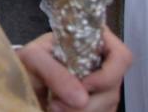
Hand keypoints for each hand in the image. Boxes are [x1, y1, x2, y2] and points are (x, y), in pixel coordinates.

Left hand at [16, 28, 132, 111]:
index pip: (121, 56)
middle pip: (114, 88)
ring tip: (54, 107)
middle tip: (57, 105)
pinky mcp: (100, 106)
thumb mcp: (33, 57)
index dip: (108, 74)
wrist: (25, 78)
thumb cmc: (31, 60)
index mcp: (95, 41)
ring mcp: (105, 88)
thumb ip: (53, 71)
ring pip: (108, 106)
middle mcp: (105, 64)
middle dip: (88, 102)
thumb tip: (81, 98)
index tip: (84, 85)